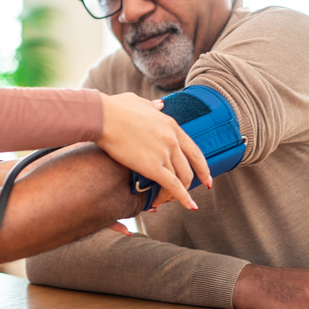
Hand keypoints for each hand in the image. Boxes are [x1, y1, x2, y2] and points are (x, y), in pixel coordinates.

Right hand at [98, 92, 210, 210]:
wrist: (102, 116)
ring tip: (168, 201)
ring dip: (177, 194)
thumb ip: (153, 106)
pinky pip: (172, 186)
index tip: (206, 178)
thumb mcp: (139, 102)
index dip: (202, 167)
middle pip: (188, 168)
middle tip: (189, 195)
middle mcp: (172, 139)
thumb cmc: (115, 108)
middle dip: (191, 184)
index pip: (194, 151)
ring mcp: (164, 152)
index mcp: (171, 125)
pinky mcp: (152, 166)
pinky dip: (181, 198)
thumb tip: (160, 105)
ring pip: (180, 180)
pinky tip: (187, 206)